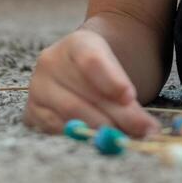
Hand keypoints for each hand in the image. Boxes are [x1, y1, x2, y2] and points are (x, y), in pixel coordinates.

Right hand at [24, 29, 159, 137]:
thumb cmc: (110, 71)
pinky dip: (80, 138)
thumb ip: (130, 97)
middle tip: (142, 130)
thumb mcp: (123, 71)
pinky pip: (56, 129)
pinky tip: (99, 139)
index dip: (112, 80)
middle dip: (116, 116)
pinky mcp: (32, 111)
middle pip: (84, 94)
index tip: (130, 97)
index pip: (92, 61)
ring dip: (101, 131)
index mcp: (77, 43)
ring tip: (125, 138)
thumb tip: (148, 130)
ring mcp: (38, 87)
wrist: (88, 70)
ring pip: (70, 114)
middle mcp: (51, 62)